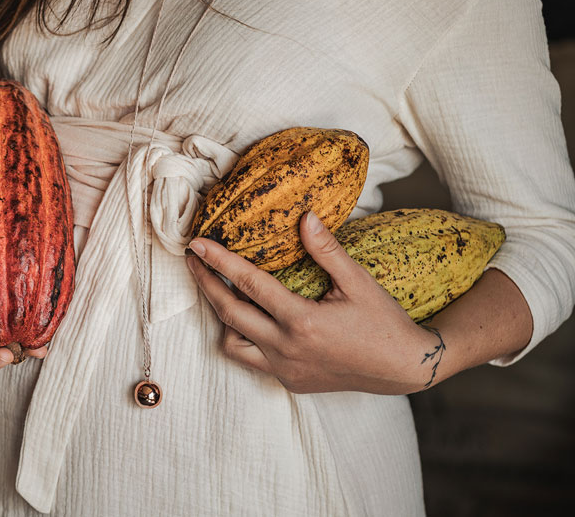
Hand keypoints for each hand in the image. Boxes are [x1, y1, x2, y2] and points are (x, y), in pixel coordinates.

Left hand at [187, 211, 441, 394]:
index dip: (219, 261)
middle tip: (192, 260)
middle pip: (229, 313)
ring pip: (233, 344)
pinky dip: (244, 338)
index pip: (248, 284)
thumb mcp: (358, 281)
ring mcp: (285, 369)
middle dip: (205, 283)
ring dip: (222, 317)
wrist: (404, 366)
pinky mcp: (290, 381)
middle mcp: (287, 349)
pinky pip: (253, 360)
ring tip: (219, 289)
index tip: (196, 244)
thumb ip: (326, 250)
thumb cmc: (383, 321)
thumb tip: (305, 216)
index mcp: (302, 321)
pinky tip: (249, 318)